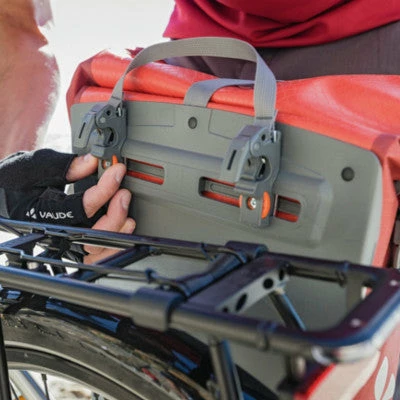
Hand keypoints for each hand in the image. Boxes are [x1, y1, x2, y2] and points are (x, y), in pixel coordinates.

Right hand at [0, 149, 135, 262]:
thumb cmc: (10, 185)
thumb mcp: (33, 167)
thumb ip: (64, 165)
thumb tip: (93, 161)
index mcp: (43, 215)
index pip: (80, 208)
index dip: (103, 190)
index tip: (117, 172)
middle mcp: (55, 234)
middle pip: (91, 236)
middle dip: (114, 215)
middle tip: (124, 193)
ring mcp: (65, 242)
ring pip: (96, 249)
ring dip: (116, 230)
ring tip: (128, 211)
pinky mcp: (73, 244)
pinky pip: (96, 254)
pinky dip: (113, 244)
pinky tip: (124, 226)